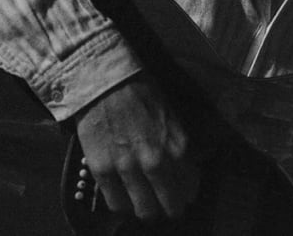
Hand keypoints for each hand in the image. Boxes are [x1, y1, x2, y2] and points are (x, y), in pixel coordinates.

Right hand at [74, 73, 199, 221]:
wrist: (106, 82)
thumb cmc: (142, 93)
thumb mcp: (173, 117)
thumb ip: (179, 146)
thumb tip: (188, 169)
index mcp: (178, 146)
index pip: (190, 188)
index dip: (186, 195)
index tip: (182, 195)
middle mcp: (156, 161)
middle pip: (169, 205)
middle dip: (169, 209)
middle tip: (164, 206)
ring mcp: (128, 167)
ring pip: (143, 210)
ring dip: (145, 210)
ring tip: (143, 205)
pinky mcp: (103, 170)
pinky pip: (116, 203)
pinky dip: (121, 205)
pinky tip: (123, 198)